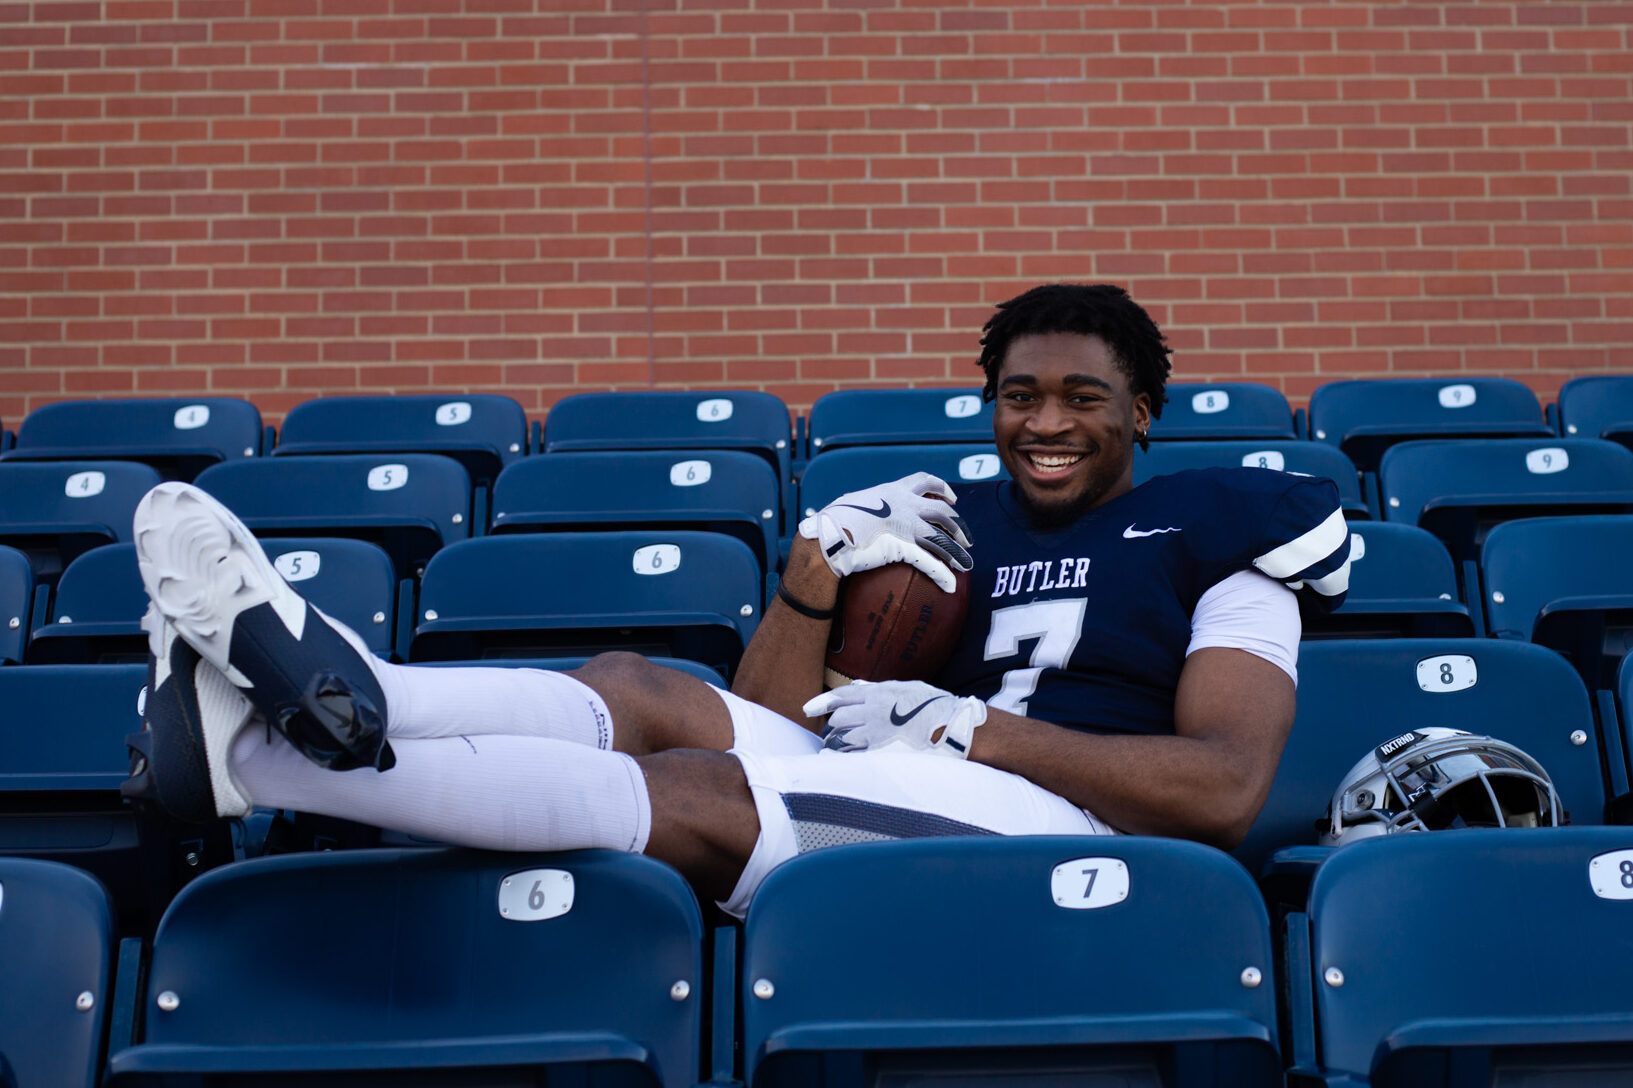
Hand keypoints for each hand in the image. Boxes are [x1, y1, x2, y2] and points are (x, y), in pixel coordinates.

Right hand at [797, 472, 972, 591]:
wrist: (829, 533)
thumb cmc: (833, 520)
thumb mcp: (854, 504)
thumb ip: (868, 506)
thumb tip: (862, 511)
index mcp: (892, 490)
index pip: (924, 481)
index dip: (942, 489)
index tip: (951, 498)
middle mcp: (904, 504)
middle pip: (942, 511)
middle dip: (958, 524)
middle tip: (966, 538)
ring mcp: (907, 524)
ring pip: (942, 536)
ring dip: (957, 550)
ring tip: (967, 563)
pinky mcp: (904, 545)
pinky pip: (930, 561)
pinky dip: (943, 573)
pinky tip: (952, 583)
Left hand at [804, 679, 986, 758]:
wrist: (953, 727)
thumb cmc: (934, 707)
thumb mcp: (907, 688)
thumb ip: (881, 688)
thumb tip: (859, 687)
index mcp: (879, 694)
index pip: (841, 696)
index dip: (821, 702)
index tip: (808, 709)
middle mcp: (873, 712)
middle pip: (838, 718)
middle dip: (833, 724)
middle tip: (833, 732)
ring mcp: (876, 734)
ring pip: (842, 737)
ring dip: (836, 742)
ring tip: (836, 747)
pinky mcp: (881, 753)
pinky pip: (852, 757)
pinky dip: (840, 759)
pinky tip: (835, 762)